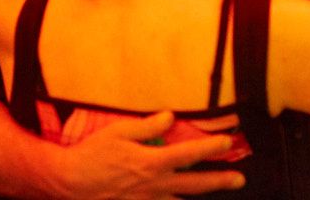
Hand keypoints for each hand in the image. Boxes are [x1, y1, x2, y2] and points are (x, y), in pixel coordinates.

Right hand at [56, 111, 244, 199]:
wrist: (69, 183)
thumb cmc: (92, 154)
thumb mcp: (119, 132)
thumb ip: (148, 126)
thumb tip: (170, 117)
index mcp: (151, 162)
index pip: (189, 154)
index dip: (211, 148)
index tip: (227, 142)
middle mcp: (154, 185)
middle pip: (195, 185)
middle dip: (219, 181)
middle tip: (239, 179)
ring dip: (201, 199)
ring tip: (218, 196)